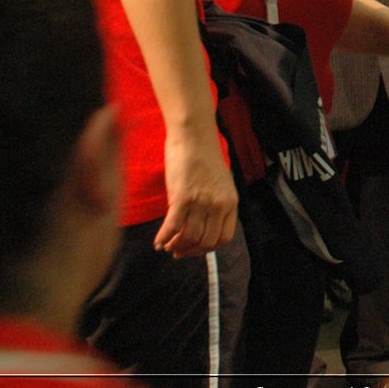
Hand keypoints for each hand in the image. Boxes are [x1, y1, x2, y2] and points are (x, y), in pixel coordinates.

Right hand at [155, 127, 237, 257]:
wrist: (194, 136)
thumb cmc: (204, 157)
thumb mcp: (219, 183)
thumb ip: (215, 204)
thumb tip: (201, 226)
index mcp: (231, 202)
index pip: (223, 237)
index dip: (208, 248)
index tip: (196, 249)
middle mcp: (218, 205)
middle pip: (206, 241)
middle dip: (190, 251)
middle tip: (177, 251)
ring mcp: (201, 202)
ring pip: (189, 237)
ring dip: (176, 245)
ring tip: (167, 245)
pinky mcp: (183, 197)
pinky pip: (173, 226)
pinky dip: (164, 237)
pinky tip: (157, 242)